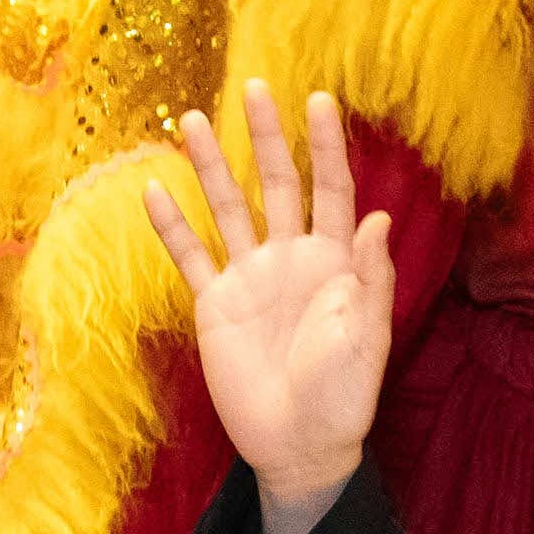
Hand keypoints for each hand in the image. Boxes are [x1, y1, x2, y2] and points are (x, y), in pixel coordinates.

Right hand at [150, 84, 394, 522]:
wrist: (298, 444)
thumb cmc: (344, 395)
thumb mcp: (367, 337)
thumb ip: (370, 278)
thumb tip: (379, 218)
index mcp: (334, 261)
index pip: (331, 189)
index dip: (326, 146)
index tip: (318, 99)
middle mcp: (290, 257)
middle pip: (277, 184)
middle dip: (266, 137)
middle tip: (254, 88)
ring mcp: (250, 278)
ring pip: (228, 208)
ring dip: (213, 167)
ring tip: (192, 120)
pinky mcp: (216, 304)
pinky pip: (191, 256)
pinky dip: (172, 225)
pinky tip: (154, 189)